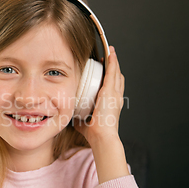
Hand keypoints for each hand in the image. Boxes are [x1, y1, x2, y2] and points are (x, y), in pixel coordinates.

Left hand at [75, 46, 128, 182]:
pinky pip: (112, 72)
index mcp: (111, 104)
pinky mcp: (110, 91)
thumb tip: (71, 117)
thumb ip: (79, 118)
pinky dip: (112, 62)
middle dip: (113, 66)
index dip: (111, 77)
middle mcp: (115, 97)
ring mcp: (114, 93)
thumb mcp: (84, 123)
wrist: (101, 136)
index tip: (106, 70)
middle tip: (109, 56)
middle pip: (117, 77)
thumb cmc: (95, 133)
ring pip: (116, 73)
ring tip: (111, 51)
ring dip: (113, 61)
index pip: (113, 87)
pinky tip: (110, 53)